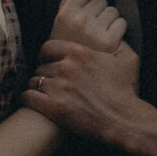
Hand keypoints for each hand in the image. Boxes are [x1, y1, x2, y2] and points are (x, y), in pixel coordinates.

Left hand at [22, 31, 142, 142]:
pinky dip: (28, 98)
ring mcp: (59, 87)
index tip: (47, 61)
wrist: (123, 119)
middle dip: (45, 74)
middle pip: (41, 66)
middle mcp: (67, 67)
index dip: (46, 55)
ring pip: (34, 81)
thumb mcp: (128, 59)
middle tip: (49, 81)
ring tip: (42, 92)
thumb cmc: (126, 91)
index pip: (48, 47)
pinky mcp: (53, 106)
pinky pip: (29, 96)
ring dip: (37, 86)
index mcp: (80, 52)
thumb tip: (114, 35)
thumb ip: (118, 42)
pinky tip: (32, 100)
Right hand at [44, 0, 127, 52]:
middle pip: (100, 0)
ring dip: (109, 22)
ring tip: (99, 37)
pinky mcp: (110, 41)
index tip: (85, 11)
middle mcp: (79, 21)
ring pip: (112, 11)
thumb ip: (68, 4)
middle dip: (99, 12)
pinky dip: (118, 32)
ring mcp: (95, 31)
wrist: (75, 83)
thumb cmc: (67, 54)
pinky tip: (108, 43)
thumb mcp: (59, 28)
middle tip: (92, 29)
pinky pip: (121, 24)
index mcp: (64, 16)